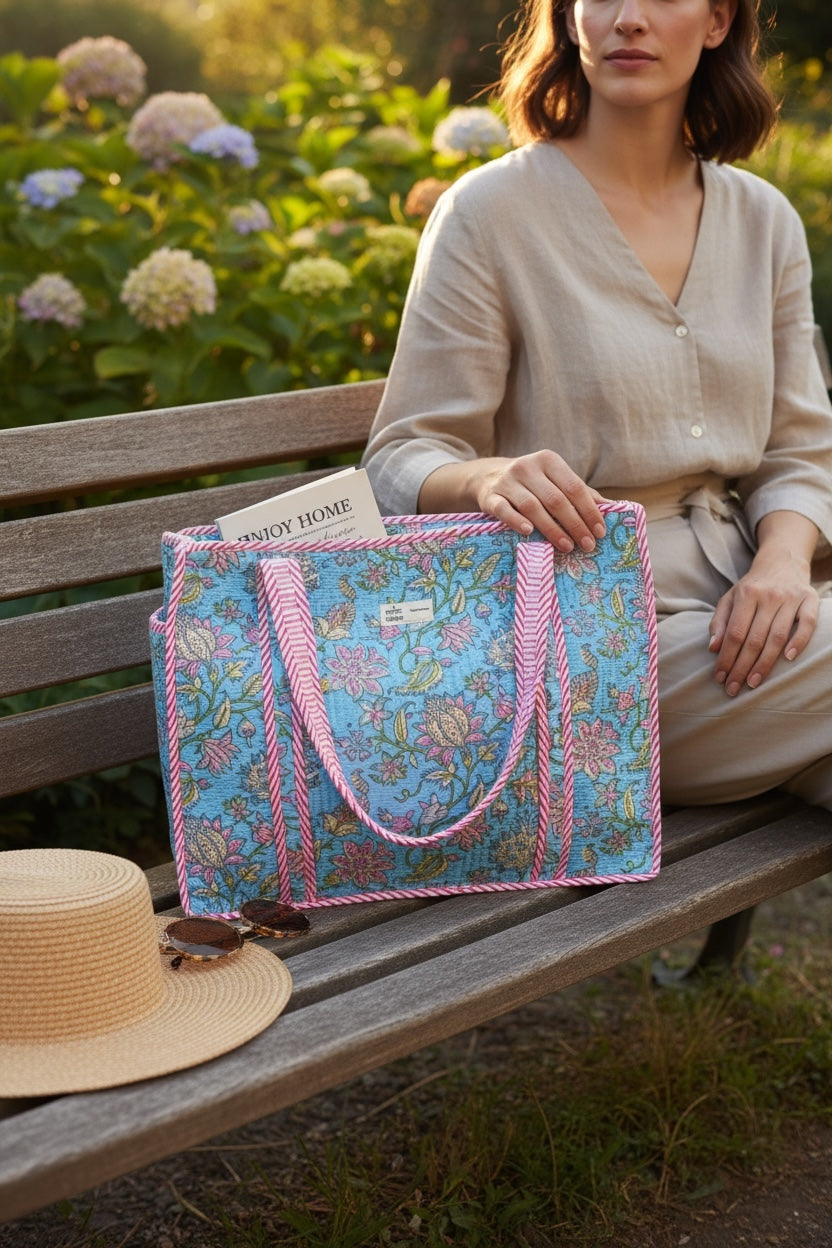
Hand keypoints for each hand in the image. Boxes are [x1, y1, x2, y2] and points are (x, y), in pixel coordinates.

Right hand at [473, 451, 607, 551]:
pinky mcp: (490, 496)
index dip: (589, 510)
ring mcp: (506, 481)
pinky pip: (504, 510)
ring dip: (551, 528)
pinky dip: (516, 521)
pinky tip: (528, 532)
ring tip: (567, 546)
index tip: (600, 531)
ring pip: (532, 506)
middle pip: (555, 499)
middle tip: (587, 544)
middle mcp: (527, 467)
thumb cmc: (532, 483)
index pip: (574, 486)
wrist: (488, 477)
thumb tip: (611, 508)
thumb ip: (580, 493)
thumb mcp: (554, 480)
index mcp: (548, 460)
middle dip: (575, 524)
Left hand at [708, 540, 818, 696]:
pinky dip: (798, 642)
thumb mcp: (730, 598)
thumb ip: (719, 621)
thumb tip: (713, 647)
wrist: (782, 562)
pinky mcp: (810, 599)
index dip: (726, 657)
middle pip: (754, 639)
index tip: (719, 677)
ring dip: (765, 663)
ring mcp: (790, 597)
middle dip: (741, 667)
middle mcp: (768, 595)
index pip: (734, 633)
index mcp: (746, 594)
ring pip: (777, 636)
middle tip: (733, 688)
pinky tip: (788, 660)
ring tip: (753, 683)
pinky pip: (807, 624)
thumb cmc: (752, 586)